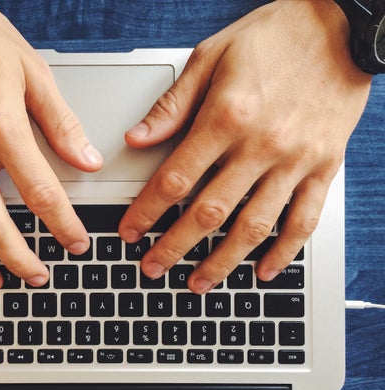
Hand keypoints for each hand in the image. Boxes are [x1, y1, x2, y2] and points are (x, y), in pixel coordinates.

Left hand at [120, 0, 370, 293]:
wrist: (341, 24)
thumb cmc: (273, 36)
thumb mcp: (212, 56)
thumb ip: (173, 104)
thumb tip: (137, 138)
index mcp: (226, 117)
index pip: (175, 180)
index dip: (147, 212)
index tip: (130, 233)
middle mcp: (262, 145)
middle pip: (209, 212)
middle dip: (175, 247)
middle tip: (152, 268)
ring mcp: (296, 160)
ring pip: (254, 226)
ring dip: (223, 261)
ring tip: (198, 283)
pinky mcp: (325, 166)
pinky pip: (305, 220)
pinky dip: (284, 251)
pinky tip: (263, 270)